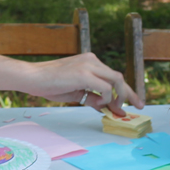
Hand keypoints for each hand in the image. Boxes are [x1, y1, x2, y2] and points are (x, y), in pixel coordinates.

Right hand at [27, 53, 143, 115]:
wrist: (32, 78)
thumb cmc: (49, 84)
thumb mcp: (75, 93)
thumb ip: (92, 98)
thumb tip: (107, 108)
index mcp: (89, 62)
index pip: (113, 76)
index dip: (125, 91)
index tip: (134, 103)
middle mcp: (92, 60)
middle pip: (119, 77)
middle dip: (129, 94)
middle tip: (137, 107)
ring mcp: (89, 65)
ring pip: (116, 80)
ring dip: (118, 97)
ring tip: (113, 109)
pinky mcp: (84, 73)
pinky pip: (105, 88)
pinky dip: (105, 98)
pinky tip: (96, 103)